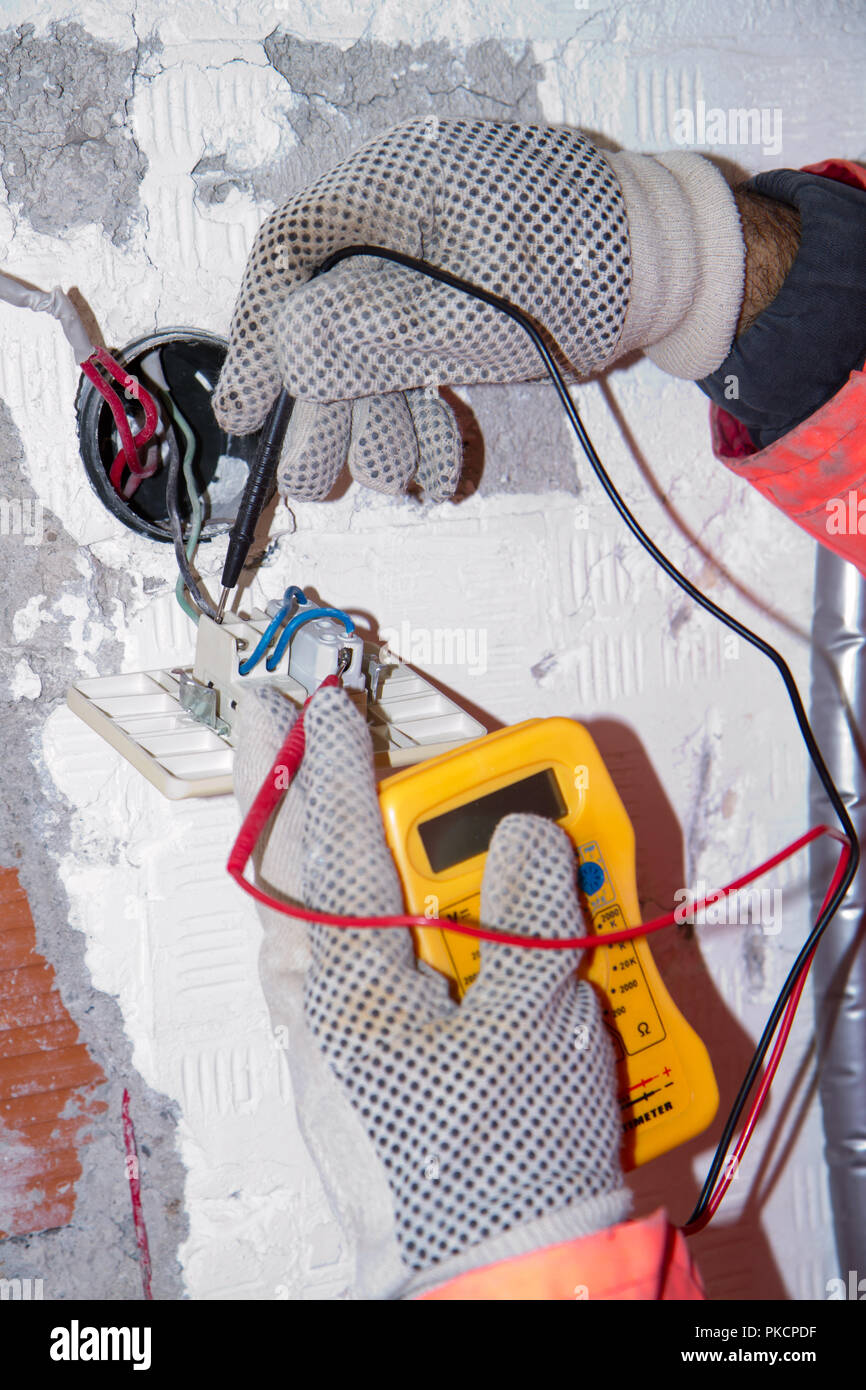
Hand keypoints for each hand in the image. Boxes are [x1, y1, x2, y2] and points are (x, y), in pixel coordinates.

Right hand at [214, 118, 743, 503]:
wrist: (661, 271)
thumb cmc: (574, 262)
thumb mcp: (462, 297)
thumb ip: (365, 330)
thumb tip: (286, 363)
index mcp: (377, 202)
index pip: (284, 265)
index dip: (256, 345)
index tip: (245, 413)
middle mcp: (386, 247)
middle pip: (315, 339)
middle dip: (324, 419)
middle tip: (322, 478)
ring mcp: (417, 296)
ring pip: (362, 383)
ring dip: (380, 442)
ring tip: (416, 466)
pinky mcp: (449, 338)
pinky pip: (408, 396)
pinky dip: (419, 441)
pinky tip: (439, 468)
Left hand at [234, 683, 629, 1297]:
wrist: (502, 1266)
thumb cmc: (508, 1162)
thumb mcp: (537, 1026)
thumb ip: (531, 916)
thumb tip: (524, 835)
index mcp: (356, 987)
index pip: (339, 846)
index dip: (336, 764)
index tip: (331, 700)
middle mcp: (327, 1004)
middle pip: (293, 872)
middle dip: (289, 794)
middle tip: (292, 726)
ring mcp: (332, 1034)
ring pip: (304, 916)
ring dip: (311, 849)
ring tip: (313, 792)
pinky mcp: (355, 1057)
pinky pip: (331, 961)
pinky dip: (340, 912)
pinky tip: (366, 898)